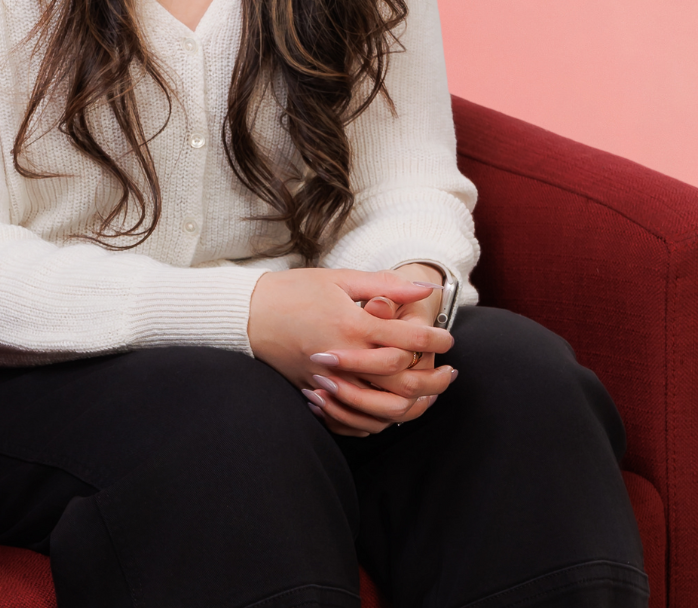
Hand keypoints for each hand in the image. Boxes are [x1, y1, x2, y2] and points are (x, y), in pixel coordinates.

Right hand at [247, 267, 453, 436]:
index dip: (435, 339)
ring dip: (413, 404)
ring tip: (428, 393)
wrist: (247, 314)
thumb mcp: (340, 279)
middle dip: (434, 379)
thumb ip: (385, 285)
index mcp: (353, 325)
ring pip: (384, 409)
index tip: (448, 337)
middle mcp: (345, 359)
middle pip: (404, 383)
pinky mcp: (317, 394)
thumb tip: (425, 286)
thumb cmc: (294, 290)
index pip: (409, 340)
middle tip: (450, 372)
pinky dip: (380, 419)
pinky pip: (356, 420)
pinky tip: (393, 407)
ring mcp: (330, 382)